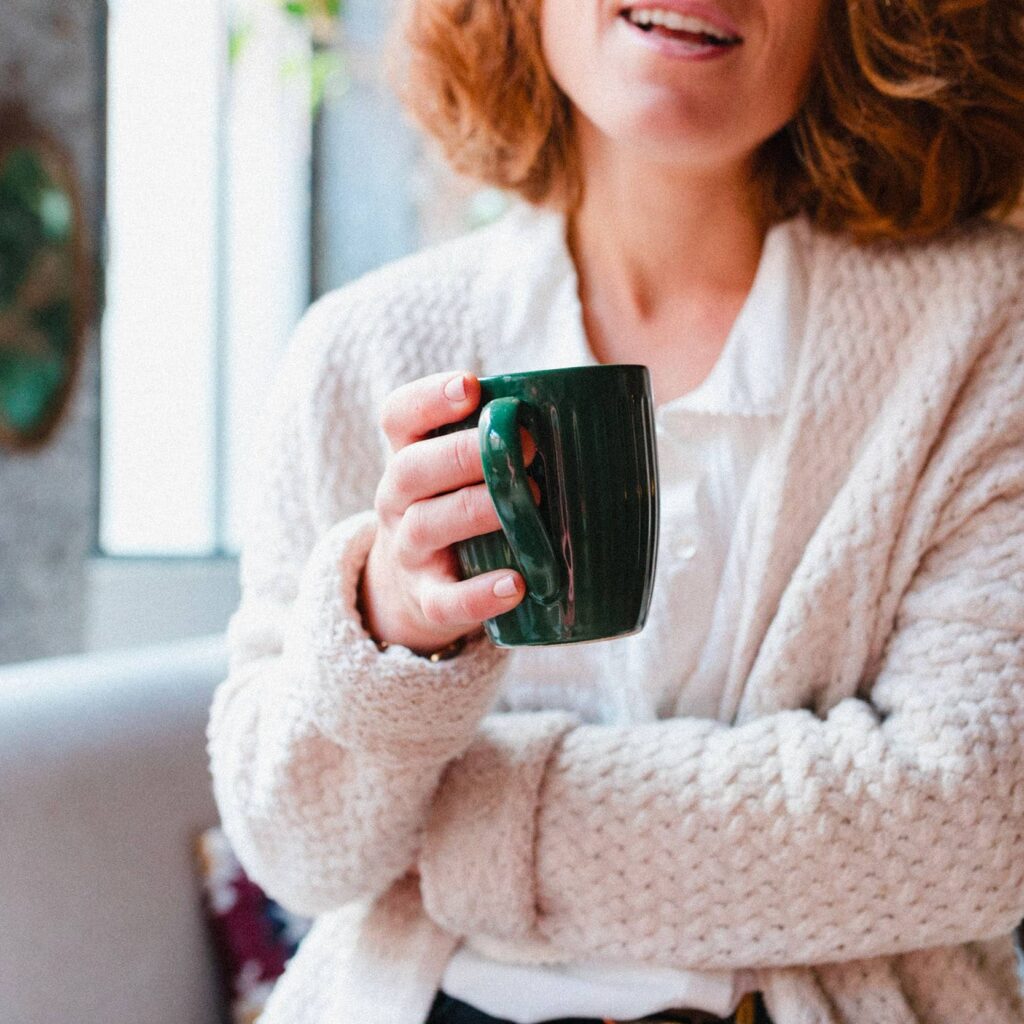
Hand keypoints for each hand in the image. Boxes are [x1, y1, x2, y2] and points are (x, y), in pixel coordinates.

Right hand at [358, 370, 535, 656]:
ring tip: (532, 501)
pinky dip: (480, 595)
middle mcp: (398, 499)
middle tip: (527, 444)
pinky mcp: (427, 600)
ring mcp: (409, 552)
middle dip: (464, 453)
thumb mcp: (465, 474)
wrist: (418, 588)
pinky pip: (445, 600)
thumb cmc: (462, 509)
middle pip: (411, 468)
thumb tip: (612, 415)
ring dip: (477, 510)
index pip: (399, 416)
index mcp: (410, 456)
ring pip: (426, 525)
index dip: (428, 398)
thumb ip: (509, 444)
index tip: (471, 386)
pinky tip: (517, 584)